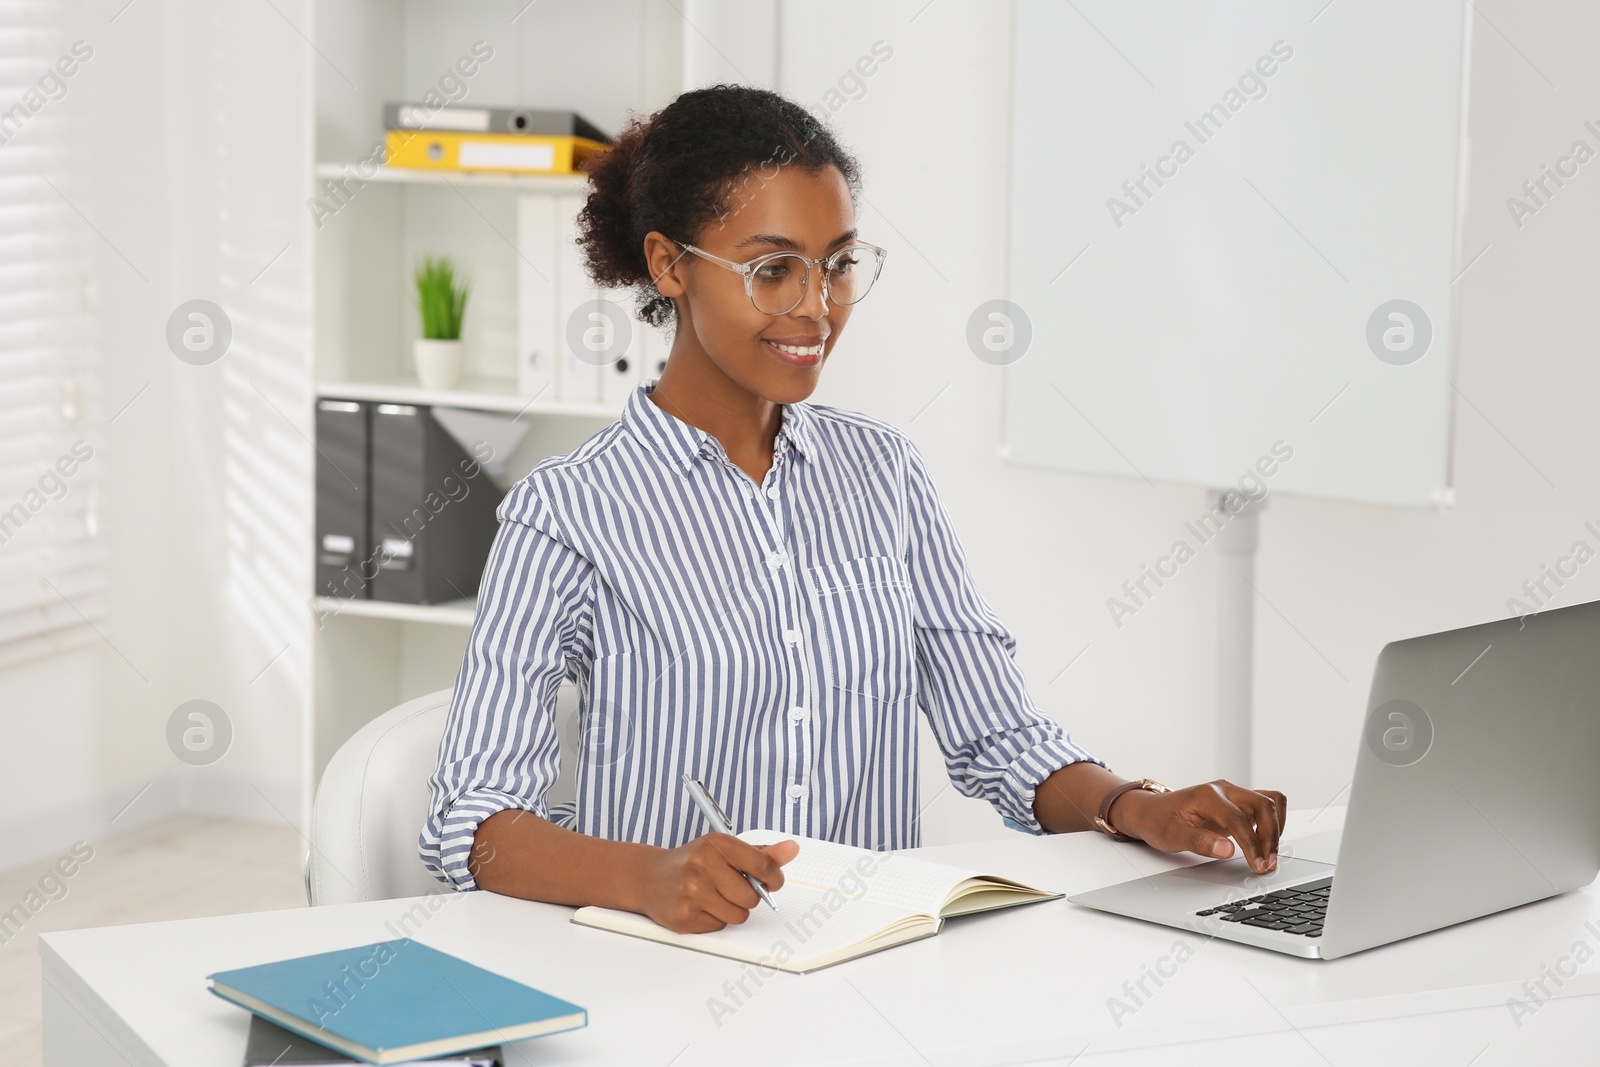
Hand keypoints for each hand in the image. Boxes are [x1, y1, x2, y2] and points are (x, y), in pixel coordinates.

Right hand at [634, 833, 799, 932]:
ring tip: (714, 897)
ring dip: (732, 910)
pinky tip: (701, 906)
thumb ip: (761, 853)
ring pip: (738, 915)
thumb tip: (792, 849)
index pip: (762, 864)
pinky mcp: (684, 917)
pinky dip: (715, 920)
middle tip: (731, 888)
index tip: (771, 880)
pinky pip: (719, 927)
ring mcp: (691, 892)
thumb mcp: (724, 849)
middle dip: (748, 896)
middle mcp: (702, 865)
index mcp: (716, 844)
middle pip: (752, 897)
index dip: (774, 877)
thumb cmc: (691, 862)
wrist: (649, 878)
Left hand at [1109, 780, 1286, 873]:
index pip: (1239, 819)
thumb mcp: (1172, 835)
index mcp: (1208, 795)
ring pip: (1270, 802)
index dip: (1252, 845)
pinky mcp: (1238, 803)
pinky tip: (1266, 844)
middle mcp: (1224, 789)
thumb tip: (1228, 849)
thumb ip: (1200, 842)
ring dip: (1276, 828)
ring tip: (1270, 855)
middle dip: (1271, 837)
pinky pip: (1266, 806)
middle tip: (1268, 864)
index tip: (1257, 866)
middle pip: (1264, 805)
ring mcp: (1233, 794)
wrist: (1151, 811)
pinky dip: (1274, 823)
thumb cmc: (1159, 821)